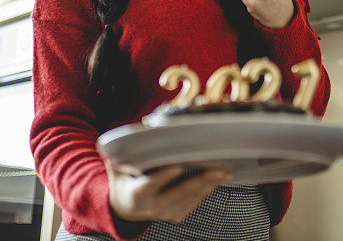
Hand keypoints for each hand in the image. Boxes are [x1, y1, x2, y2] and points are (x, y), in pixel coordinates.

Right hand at [107, 161, 231, 223]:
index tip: (177, 167)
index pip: (150, 185)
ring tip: (224, 172)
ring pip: (190, 200)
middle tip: (218, 170)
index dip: (163, 177)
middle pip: (178, 194)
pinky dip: (207, 190)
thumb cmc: (124, 179)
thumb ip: (125, 150)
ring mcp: (166, 213)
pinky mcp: (176, 215)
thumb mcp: (118, 164)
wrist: (125, 207)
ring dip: (209, 186)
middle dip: (200, 181)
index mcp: (136, 194)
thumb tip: (142, 128)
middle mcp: (152, 207)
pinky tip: (217, 179)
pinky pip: (194, 203)